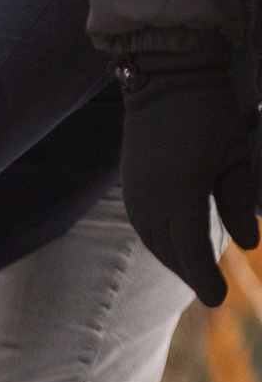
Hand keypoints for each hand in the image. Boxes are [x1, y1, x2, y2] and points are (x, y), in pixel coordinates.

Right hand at [118, 52, 258, 307]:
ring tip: (193, 272)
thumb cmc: (209, 114)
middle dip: (190, 273)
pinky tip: (175, 246)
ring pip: (155, 244)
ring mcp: (137, 197)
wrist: (165, 81)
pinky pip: (145, 229)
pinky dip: (162, 243)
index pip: (192, 251)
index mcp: (180, 196)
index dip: (205, 279)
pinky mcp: (132, 190)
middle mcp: (151, 204)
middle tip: (210, 292)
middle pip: (171, 253)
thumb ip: (239, 202)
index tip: (219, 300)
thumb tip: (249, 243)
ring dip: (174, 260)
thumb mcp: (233, 157)